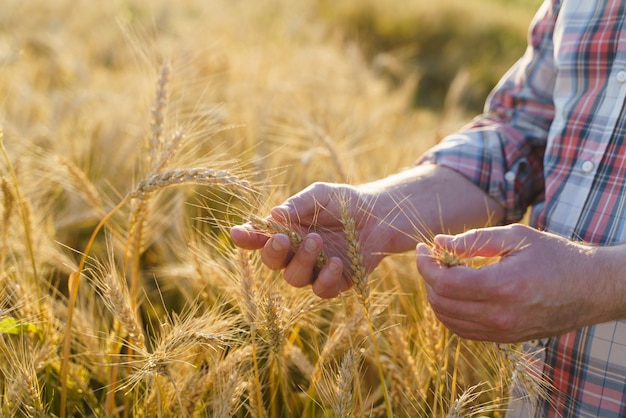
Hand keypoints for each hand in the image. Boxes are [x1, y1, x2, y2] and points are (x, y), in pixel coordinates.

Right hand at [230, 182, 390, 297]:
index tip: (237, 232)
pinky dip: (326, 279)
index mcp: (286, 231)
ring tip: (316, 240)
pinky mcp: (335, 283)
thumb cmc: (345, 202)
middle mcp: (295, 254)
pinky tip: (336, 263)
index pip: (259, 238)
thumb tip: (274, 215)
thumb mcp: (320, 195)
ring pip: (294, 278)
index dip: (246, 237)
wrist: (379, 216)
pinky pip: (322, 290)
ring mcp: (314, 270)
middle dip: (273, 252)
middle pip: (272, 262)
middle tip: (283, 238)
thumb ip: (298, 204)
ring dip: (302, 261)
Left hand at [416, 223, 610, 342]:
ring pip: (448, 320)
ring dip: (436, 296)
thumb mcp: (516, 236)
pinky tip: (455, 292)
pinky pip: (463, 330)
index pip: (445, 282)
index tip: (422, 249)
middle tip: (432, 258)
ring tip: (442, 273)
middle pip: (441, 302)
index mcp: (503, 286)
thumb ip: (474, 239)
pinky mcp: (505, 339)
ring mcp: (502, 331)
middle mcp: (500, 315)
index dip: (425, 265)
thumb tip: (438, 243)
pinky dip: (450, 312)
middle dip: (428, 278)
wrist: (591, 289)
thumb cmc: (555, 256)